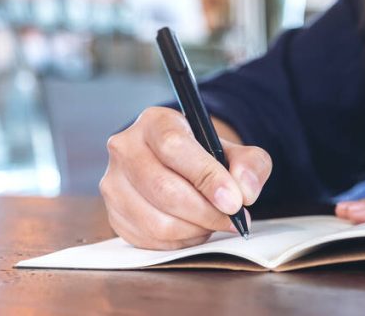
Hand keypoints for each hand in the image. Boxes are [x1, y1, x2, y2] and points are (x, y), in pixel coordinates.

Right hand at [100, 107, 271, 249]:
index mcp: (155, 122)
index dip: (207, 177)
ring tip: (214, 222)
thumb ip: (251, 164)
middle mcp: (126, 149)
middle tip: (233, 219)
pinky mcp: (114, 215)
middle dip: (206, 212)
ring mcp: (114, 184)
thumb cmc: (207, 158)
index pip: (175, 147)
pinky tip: (195, 228)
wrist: (182, 168)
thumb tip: (245, 191)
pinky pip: (149, 240)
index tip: (234, 201)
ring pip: (156, 221)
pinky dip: (180, 241)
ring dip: (195, 229)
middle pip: (163, 189)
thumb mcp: (236, 151)